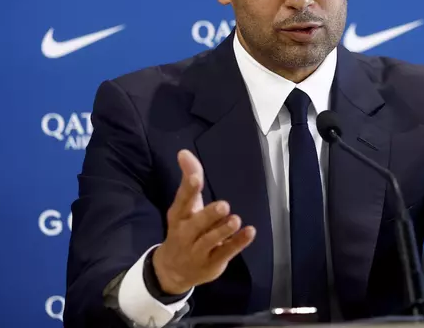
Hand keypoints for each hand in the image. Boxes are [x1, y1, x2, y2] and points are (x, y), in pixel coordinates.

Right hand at [152, 149, 255, 293]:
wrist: (172, 271)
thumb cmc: (183, 230)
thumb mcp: (184, 206)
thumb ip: (189, 178)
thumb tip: (184, 152)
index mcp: (178, 216)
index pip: (182, 201)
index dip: (189, 190)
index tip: (196, 178)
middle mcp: (186, 233)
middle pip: (197, 224)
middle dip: (209, 215)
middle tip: (223, 205)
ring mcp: (199, 250)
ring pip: (211, 240)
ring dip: (223, 230)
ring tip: (236, 220)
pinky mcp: (213, 262)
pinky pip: (226, 252)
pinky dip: (238, 243)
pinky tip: (250, 232)